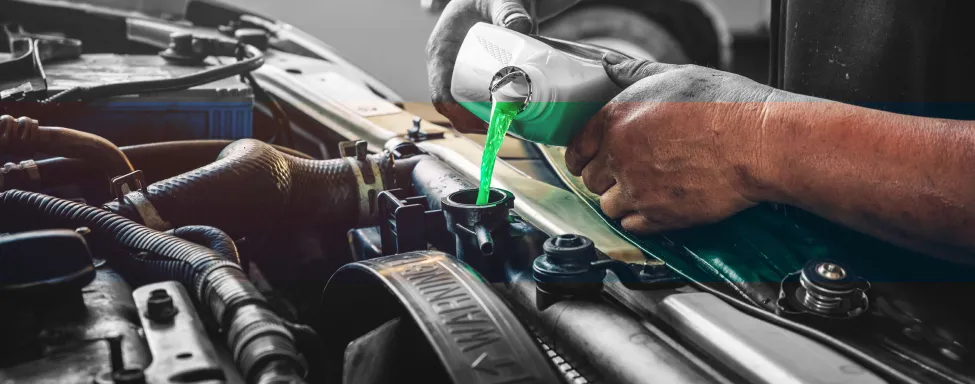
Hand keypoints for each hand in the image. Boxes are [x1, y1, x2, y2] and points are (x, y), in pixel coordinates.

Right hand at [426, 0, 532, 132]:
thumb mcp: (495, 0)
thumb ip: (508, 10)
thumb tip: (521, 25)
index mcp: (440, 52)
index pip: (440, 94)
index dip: (457, 114)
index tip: (482, 122)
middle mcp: (445, 68)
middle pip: (453, 109)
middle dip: (476, 123)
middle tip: (504, 126)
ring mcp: (458, 74)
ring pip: (465, 109)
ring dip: (484, 121)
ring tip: (511, 124)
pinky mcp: (472, 78)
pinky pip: (475, 101)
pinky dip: (490, 112)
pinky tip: (511, 115)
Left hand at [565, 55, 787, 233]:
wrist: (760, 144)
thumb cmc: (727, 108)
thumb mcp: (677, 76)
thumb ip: (637, 74)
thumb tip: (612, 66)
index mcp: (618, 119)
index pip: (577, 146)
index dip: (582, 154)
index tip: (587, 159)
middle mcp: (620, 156)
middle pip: (590, 178)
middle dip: (604, 176)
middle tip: (625, 171)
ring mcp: (637, 189)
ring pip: (607, 205)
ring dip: (620, 200)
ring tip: (643, 189)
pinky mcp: (659, 216)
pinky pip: (631, 226)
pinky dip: (639, 219)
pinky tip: (656, 204)